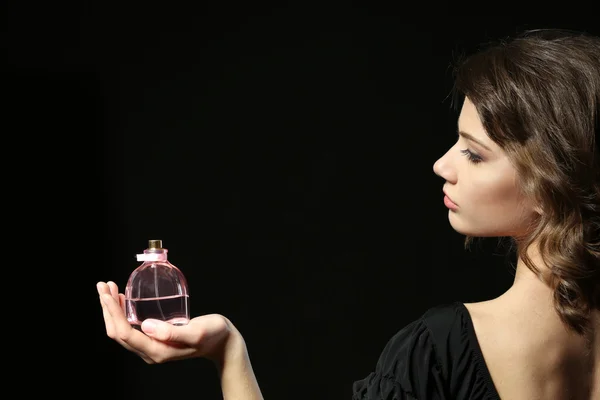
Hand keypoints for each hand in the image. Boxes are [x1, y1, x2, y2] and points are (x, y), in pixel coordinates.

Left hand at [97, 281, 234, 363]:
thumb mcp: (196, 332)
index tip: (107, 293)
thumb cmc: (212, 335)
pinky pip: (130, 327)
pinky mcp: (154, 339)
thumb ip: (172, 333)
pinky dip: (121, 312)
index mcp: (156, 351)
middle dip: (106, 309)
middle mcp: (150, 351)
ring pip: (121, 330)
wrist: (222, 342)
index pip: (124, 333)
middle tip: (103, 285)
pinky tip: (121, 300)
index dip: (111, 313)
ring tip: (107, 289)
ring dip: (111, 309)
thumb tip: (146, 326)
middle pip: (117, 332)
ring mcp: (151, 346)